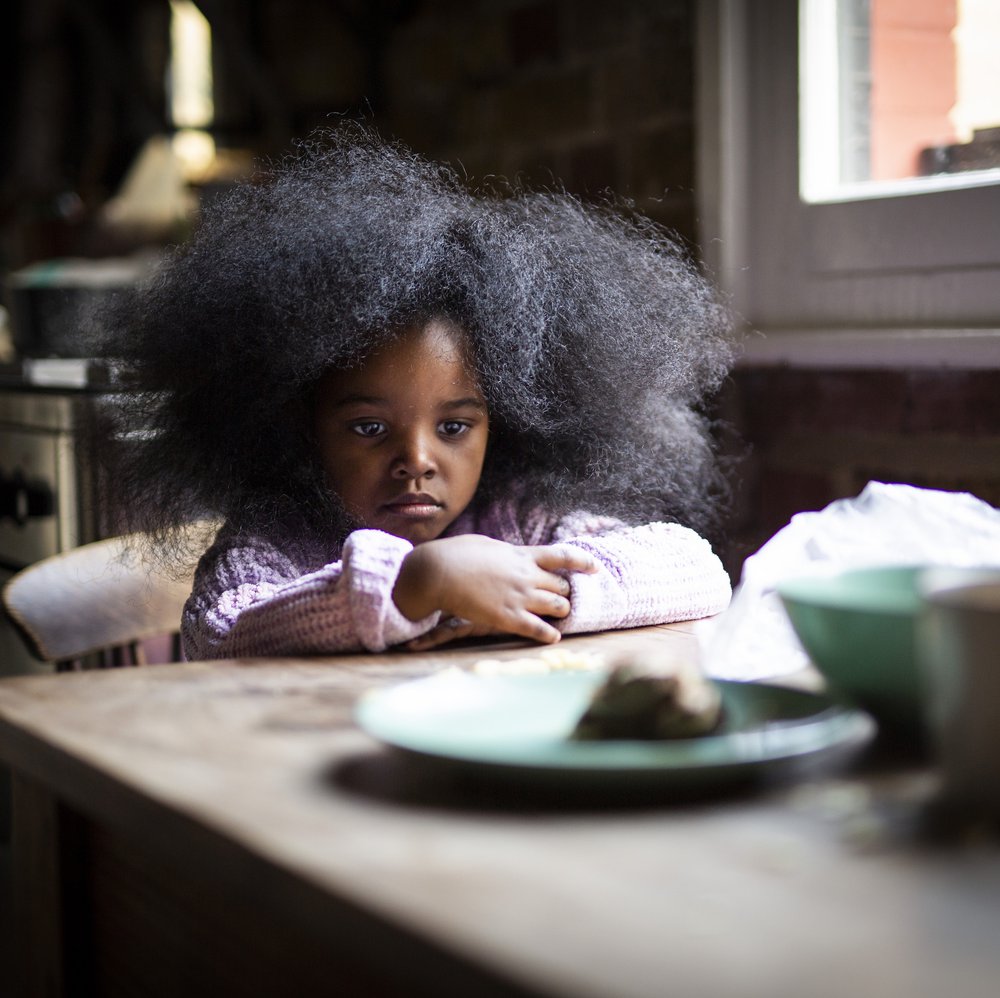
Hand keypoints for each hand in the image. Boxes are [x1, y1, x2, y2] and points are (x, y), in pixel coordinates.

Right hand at [393, 535, 598, 649]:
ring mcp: (520, 598)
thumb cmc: (457, 554)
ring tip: (559, 615)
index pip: (563, 556)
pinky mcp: (508, 618)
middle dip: (564, 592)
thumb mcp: (488, 544)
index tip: (595, 568)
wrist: (439, 573)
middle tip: (562, 597)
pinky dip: (549, 634)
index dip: (583, 562)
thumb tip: (511, 555)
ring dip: (560, 611)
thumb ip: (506, 553)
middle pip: (563, 586)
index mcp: (523, 555)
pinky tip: (553, 637)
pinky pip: (539, 629)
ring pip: (558, 607)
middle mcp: (528, 577)